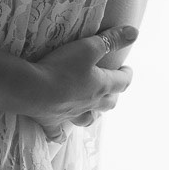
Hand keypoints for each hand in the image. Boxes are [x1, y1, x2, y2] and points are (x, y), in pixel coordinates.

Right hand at [25, 25, 137, 141]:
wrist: (34, 90)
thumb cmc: (63, 67)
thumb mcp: (88, 47)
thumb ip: (111, 40)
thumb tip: (134, 33)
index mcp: (101, 86)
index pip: (121, 82)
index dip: (126, 75)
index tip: (127, 69)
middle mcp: (90, 103)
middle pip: (108, 103)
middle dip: (113, 95)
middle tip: (113, 89)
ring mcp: (71, 115)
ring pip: (88, 118)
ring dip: (93, 115)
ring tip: (93, 111)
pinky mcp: (52, 122)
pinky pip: (57, 133)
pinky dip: (59, 135)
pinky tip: (59, 136)